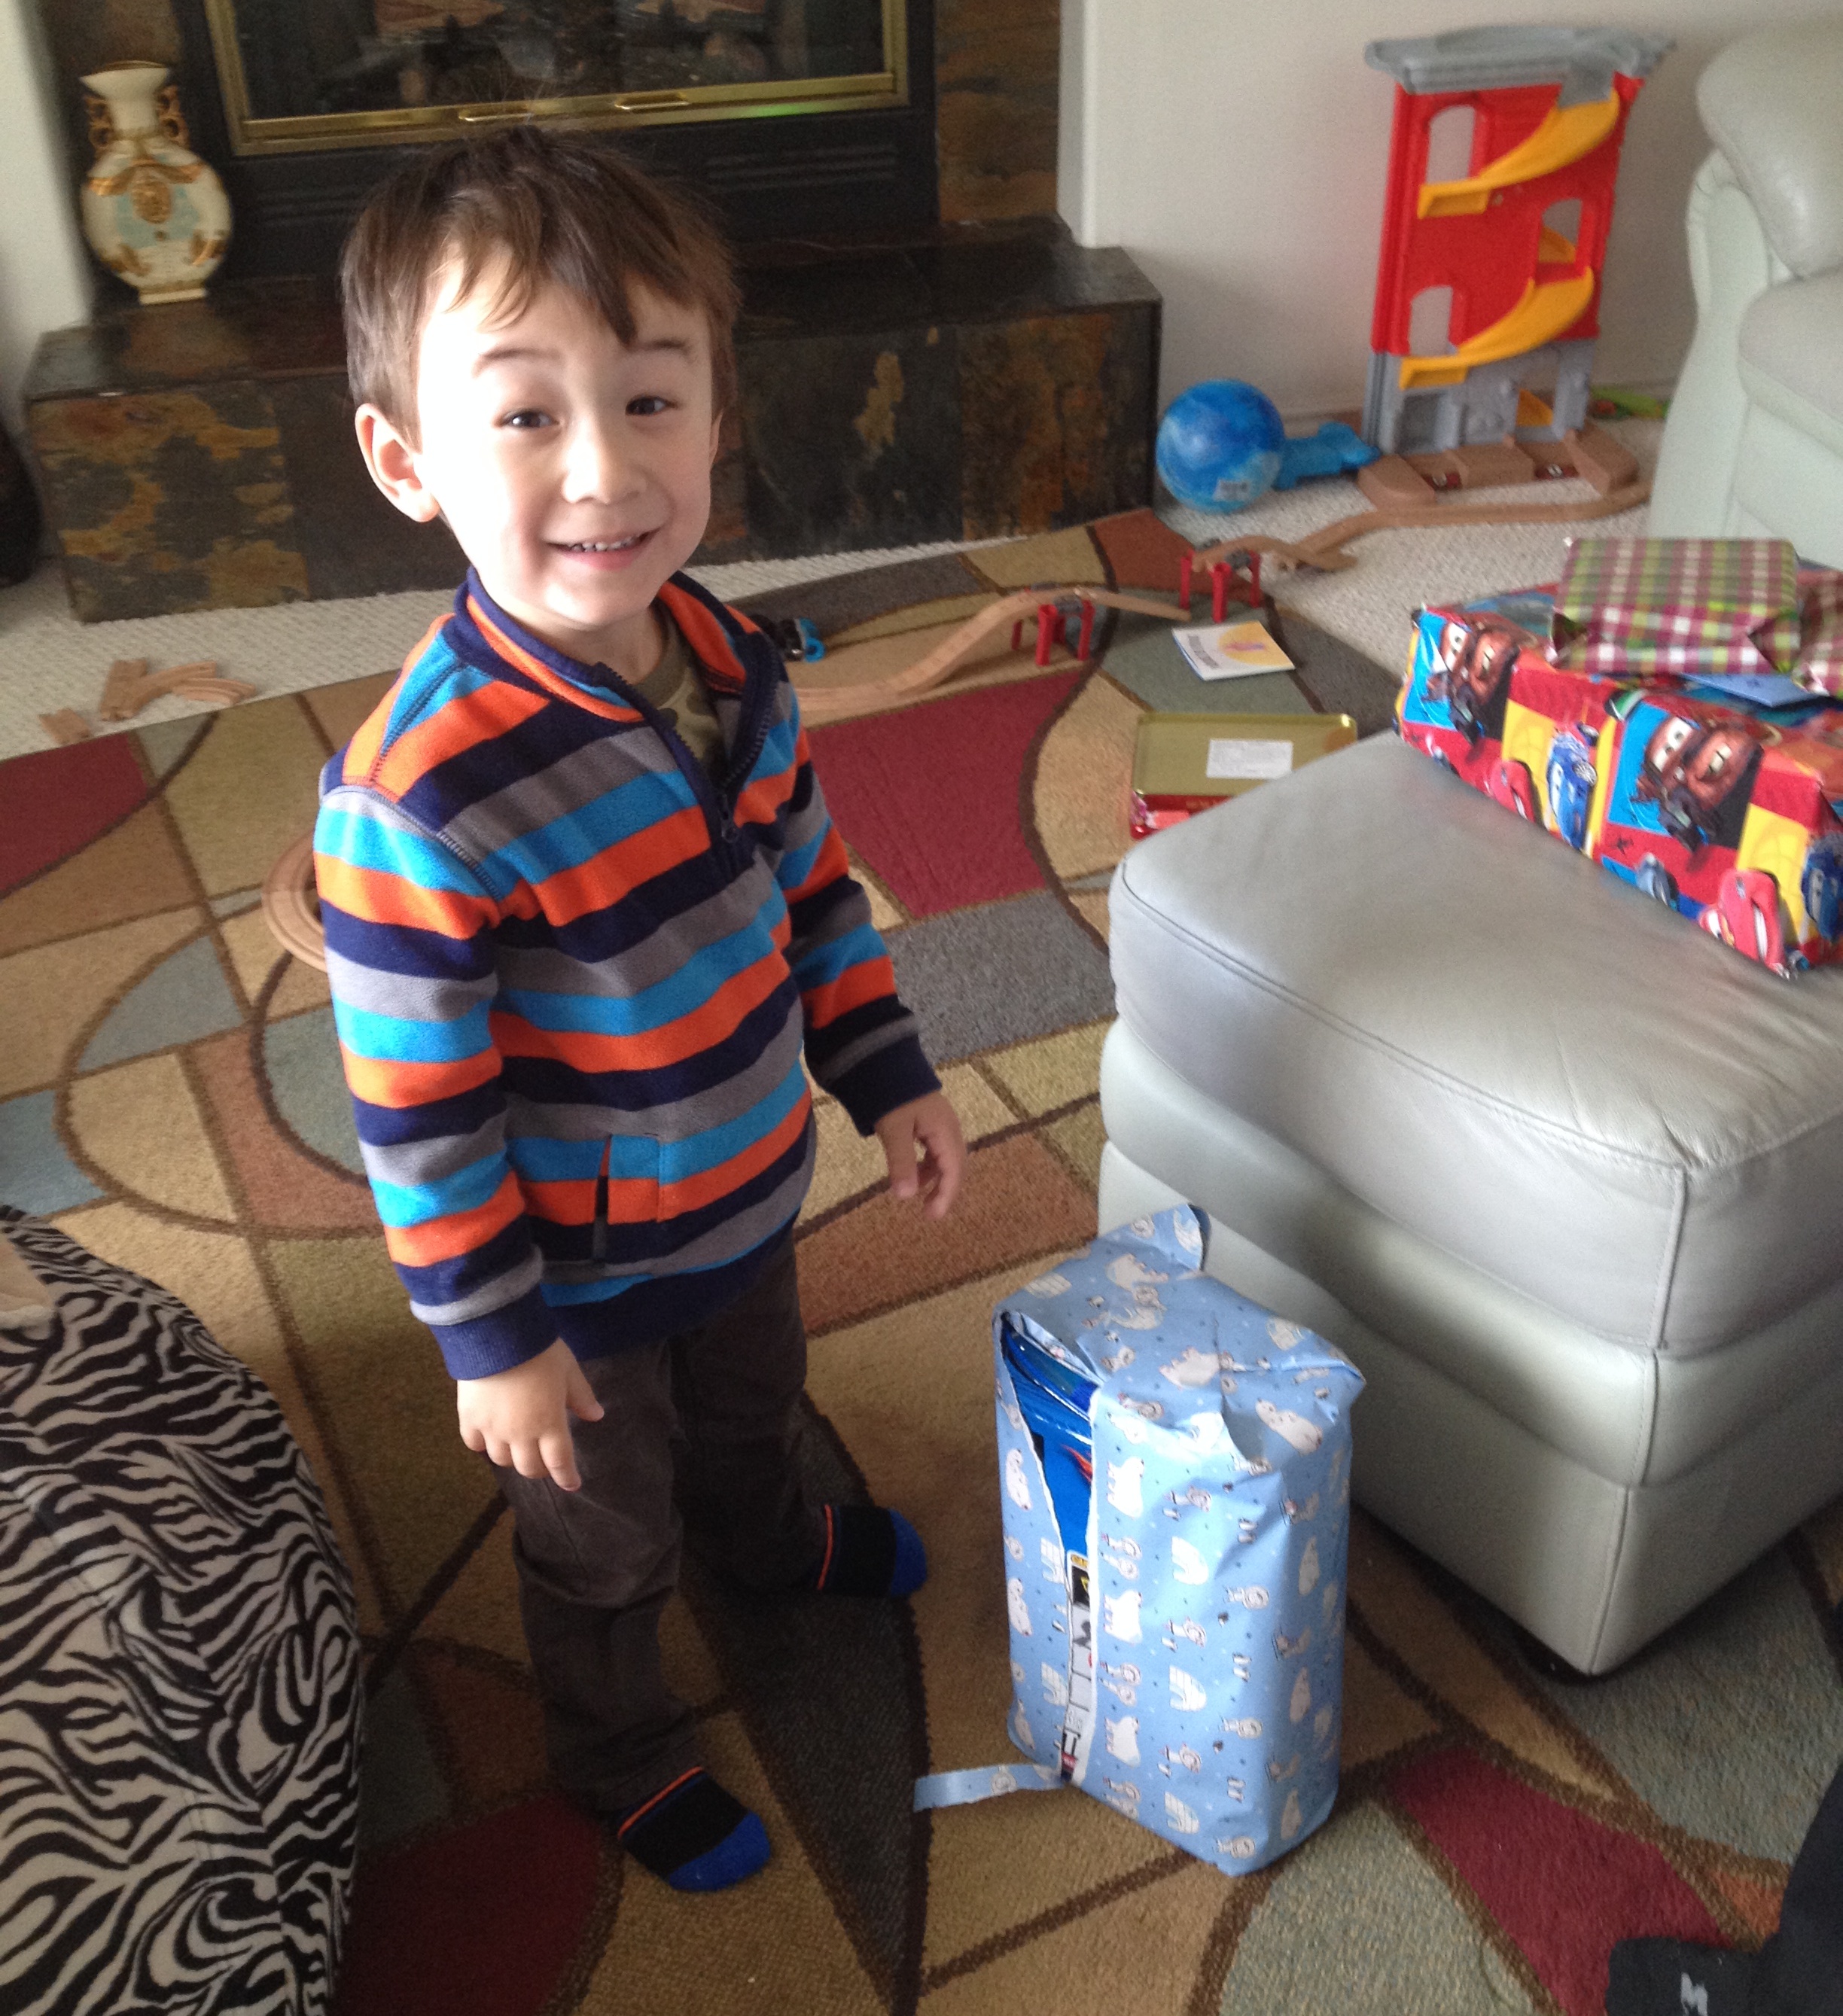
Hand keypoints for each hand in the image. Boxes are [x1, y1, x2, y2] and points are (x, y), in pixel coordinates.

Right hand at [456, 1338, 603, 1491]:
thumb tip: (597, 1416)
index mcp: (549, 1423)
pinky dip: (482, 1446)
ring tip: (518, 1447)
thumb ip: (582, 1397)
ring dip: (513, 1458)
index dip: (566, 1477)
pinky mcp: (469, 1418)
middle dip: (540, 1469)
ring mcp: (492, 1428)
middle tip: (545, 1462)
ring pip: (501, 1460)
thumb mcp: (569, 1370)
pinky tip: (489, 1438)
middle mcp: (520, 1433)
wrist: (497, 1334)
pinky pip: (474, 1444)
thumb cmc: (540, 1351)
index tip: (572, 1484)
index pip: (559, 1462)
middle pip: (529, 1468)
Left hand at [875, 1090, 965, 1220]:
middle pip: (955, 1166)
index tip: (933, 1216)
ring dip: (934, 1178)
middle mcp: (949, 1129)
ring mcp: (941, 1125)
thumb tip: (905, 1197)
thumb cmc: (892, 1095)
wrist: (885, 1062)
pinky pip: (935, 1150)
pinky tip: (911, 1172)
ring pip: (945, 1159)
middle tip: (928, 1213)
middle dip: (944, 1190)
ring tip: (915, 1193)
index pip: (953, 1170)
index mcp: (945, 1131)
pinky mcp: (931, 1122)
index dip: (946, 1195)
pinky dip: (926, 1166)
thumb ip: (901, 1162)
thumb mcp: (894, 1130)